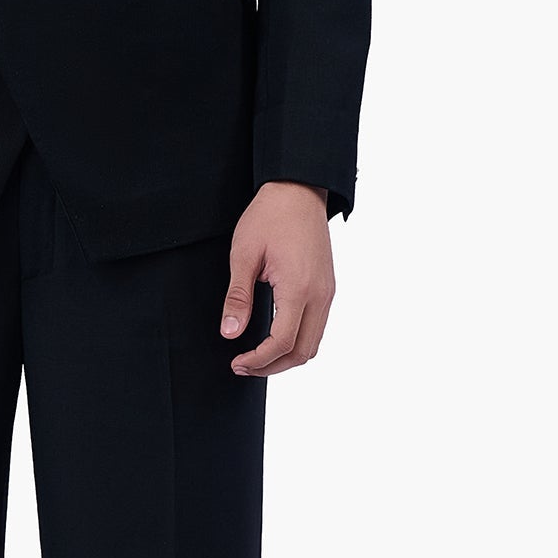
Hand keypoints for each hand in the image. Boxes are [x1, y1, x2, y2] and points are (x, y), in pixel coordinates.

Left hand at [220, 181, 334, 376]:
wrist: (298, 191)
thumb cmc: (270, 216)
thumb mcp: (244, 255)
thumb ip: (238, 297)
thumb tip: (230, 333)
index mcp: (298, 288)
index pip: (282, 342)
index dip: (258, 360)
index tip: (237, 362)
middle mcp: (320, 295)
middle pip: (303, 352)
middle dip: (273, 366)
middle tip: (243, 366)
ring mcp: (327, 292)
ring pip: (313, 343)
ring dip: (287, 357)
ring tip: (257, 357)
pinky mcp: (327, 287)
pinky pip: (317, 326)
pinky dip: (298, 341)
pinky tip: (275, 337)